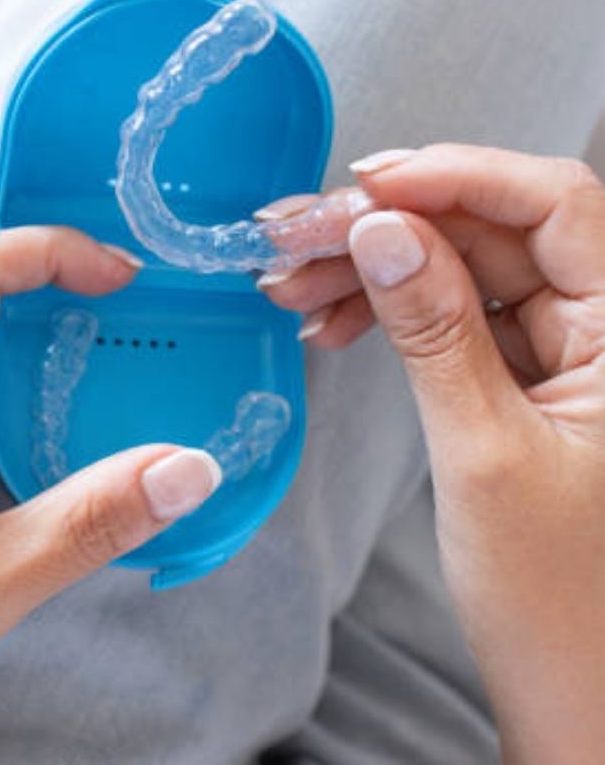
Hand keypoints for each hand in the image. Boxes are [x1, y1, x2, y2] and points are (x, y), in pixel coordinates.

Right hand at [260, 145, 604, 762]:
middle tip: (296, 238)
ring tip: (291, 288)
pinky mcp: (525, 377)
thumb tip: (383, 232)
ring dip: (372, 269)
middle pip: (491, 233)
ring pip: (461, 270)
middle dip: (386, 227)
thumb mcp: (484, 453)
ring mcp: (566, 351)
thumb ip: (434, 331)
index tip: (366, 184)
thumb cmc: (559, 599)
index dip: (459, 177)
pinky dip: (388, 312)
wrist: (573, 688)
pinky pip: (452, 316)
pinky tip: (331, 322)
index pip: (556, 206)